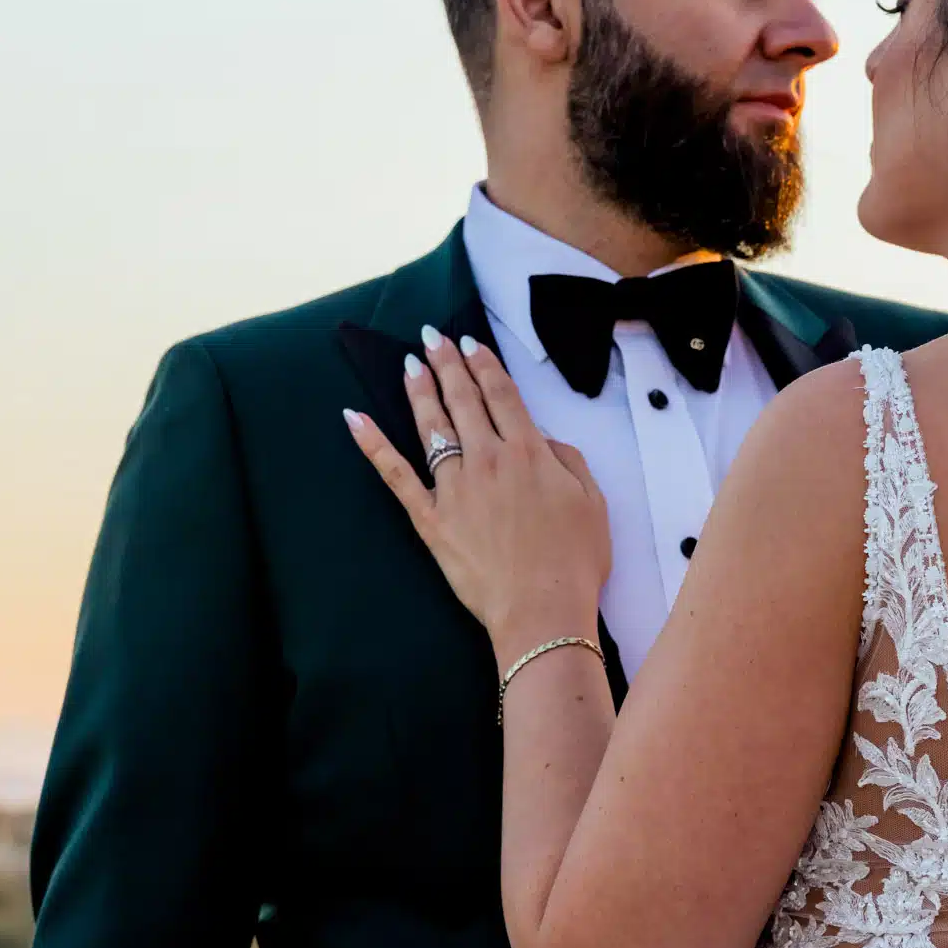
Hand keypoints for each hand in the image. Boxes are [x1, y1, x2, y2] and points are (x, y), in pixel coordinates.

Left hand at [345, 328, 610, 654]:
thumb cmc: (575, 562)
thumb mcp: (592, 504)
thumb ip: (569, 462)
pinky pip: (396, 475)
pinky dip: (373, 445)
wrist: (542, 611)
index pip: (502, 396)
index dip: (485, 364)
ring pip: (432, 427)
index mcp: (530, 454)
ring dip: (420, 391)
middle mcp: (488, 460)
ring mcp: (455, 488)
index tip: (471, 342)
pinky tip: (354, 419)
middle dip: (447, 363)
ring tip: (411, 365)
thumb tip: (544, 441)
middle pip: (463, 401)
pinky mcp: (431, 517)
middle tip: (432, 336)